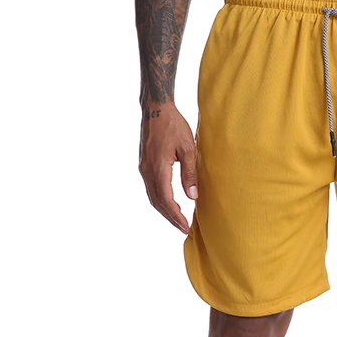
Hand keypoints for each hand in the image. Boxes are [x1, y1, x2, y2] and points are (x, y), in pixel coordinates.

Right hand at [138, 103, 197, 233]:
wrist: (155, 108)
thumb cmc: (173, 125)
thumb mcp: (188, 148)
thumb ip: (189, 173)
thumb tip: (192, 196)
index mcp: (158, 168)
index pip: (166, 200)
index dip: (175, 215)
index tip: (185, 226)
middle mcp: (147, 171)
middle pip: (157, 202)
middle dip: (170, 217)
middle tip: (183, 228)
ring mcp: (144, 168)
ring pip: (152, 196)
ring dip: (164, 210)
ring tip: (177, 219)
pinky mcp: (144, 164)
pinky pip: (151, 188)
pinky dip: (160, 199)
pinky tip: (169, 202)